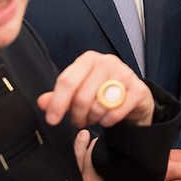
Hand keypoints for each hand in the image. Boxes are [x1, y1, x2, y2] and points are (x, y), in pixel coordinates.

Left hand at [38, 51, 153, 127]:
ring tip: (93, 117)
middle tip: (78, 121)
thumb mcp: (79, 90)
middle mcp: (107, 62)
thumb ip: (59, 97)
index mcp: (89, 59)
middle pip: (81, 97)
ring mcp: (124, 74)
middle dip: (77, 115)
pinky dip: (107, 121)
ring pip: (97, 107)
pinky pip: (114, 113)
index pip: (67, 81)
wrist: (134, 95)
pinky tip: (107, 117)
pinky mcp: (137, 89)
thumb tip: (42, 102)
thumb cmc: (102, 90)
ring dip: (92, 119)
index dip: (57, 103)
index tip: (52, 119)